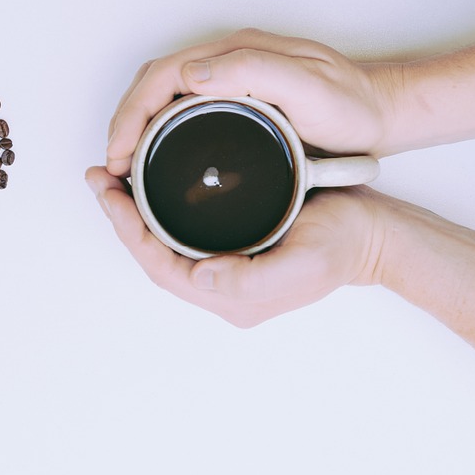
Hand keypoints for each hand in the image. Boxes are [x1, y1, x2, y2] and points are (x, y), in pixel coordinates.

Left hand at [84, 167, 385, 327]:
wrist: (376, 234)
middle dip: (121, 218)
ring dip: (134, 212)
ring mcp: (225, 266)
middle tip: (98, 178)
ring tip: (112, 178)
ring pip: (162, 241)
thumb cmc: (344, 245)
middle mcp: (221, 285)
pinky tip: (147, 183)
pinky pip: (181, 231)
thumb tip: (201, 276)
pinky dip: (157, 207)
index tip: (110, 195)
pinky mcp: (232, 244)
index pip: (159, 265)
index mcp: (230, 296)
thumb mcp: (304, 263)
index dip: (128, 231)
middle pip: (153, 253)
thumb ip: (251, 279)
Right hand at [105, 29, 402, 175]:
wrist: (384, 114)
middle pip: (154, 84)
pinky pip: (182, 109)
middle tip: (112, 164)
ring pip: (164, 96)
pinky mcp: (237, 99)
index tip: (119, 151)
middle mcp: (227, 61)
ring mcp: (231, 79)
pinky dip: (157, 131)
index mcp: (235, 53)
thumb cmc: (352, 106)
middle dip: (124, 121)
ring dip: (137, 127)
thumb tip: (189, 73)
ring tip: (124, 164)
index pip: (162, 76)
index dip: (132, 113)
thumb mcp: (308, 87)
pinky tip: (156, 156)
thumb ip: (252, 72)